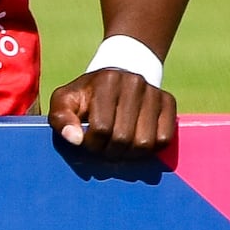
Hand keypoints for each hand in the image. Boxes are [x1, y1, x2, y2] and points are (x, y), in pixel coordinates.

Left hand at [50, 61, 175, 155]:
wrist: (117, 76)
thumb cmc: (87, 94)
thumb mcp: (65, 100)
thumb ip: (61, 118)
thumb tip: (75, 139)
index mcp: (106, 81)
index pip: (101, 128)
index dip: (92, 144)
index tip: (87, 141)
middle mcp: (134, 83)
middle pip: (124, 138)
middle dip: (110, 151)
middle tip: (104, 148)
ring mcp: (154, 92)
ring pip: (145, 143)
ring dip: (130, 154)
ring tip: (119, 147)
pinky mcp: (169, 102)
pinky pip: (164, 138)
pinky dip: (151, 149)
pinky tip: (136, 141)